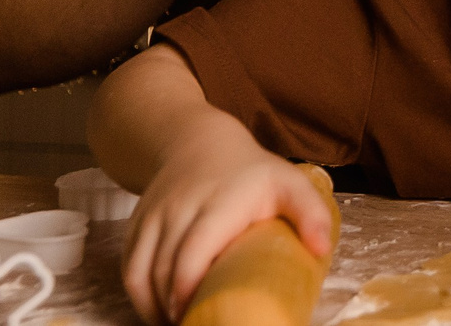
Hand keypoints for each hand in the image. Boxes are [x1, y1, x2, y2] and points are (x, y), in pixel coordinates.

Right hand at [121, 127, 331, 325]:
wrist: (200, 142)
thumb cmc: (250, 172)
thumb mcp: (288, 182)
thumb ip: (310, 212)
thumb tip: (321, 251)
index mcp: (219, 205)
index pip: (193, 252)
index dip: (187, 289)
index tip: (196, 315)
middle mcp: (180, 210)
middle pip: (163, 269)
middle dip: (171, 308)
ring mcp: (153, 217)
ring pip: (139, 272)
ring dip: (152, 307)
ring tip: (176, 324)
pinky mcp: (137, 225)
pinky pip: (128, 266)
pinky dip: (138, 295)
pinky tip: (157, 311)